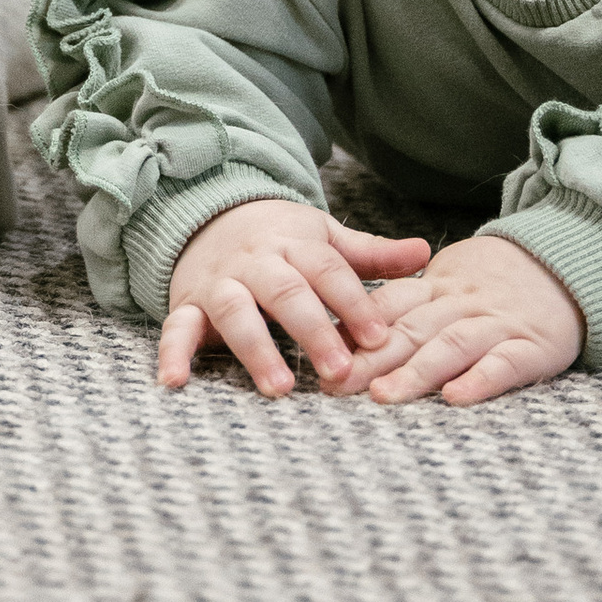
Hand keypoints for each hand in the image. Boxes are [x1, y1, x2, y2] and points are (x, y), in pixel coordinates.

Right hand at [157, 199, 433, 396]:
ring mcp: (220, 283)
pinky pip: (177, 327)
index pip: (329, 272)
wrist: (208, 213)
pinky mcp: (187, 303)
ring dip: (256, 349)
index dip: (355, 304)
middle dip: (312, 331)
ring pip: (236, 311)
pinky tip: (175, 381)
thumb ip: (372, 253)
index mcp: (296, 245)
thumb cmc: (280, 239)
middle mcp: (257, 262)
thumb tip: (427, 253)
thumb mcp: (324, 238)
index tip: (379, 338)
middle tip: (338, 371)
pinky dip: (173, 353)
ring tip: (280, 388)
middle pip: (286, 292)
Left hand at [331, 234, 582, 405]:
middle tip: (334, 384)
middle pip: (410, 330)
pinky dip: (480, 381)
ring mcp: (498, 324)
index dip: (351, 328)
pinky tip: (456, 399)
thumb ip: (406, 305)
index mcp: (437, 288)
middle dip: (369, 359)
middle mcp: (462, 304)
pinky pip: (505, 364)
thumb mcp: (448, 283)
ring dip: (415, 372)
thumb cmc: (495, 284)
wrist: (566, 265)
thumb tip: (342, 334)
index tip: (318, 352)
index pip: (388, 305)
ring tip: (382, 396)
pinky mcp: (534, 347)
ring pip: (451, 346)